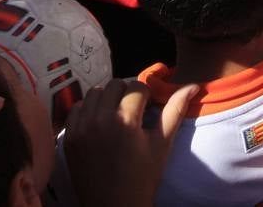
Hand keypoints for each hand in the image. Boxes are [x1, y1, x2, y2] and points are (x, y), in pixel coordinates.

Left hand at [63, 78, 197, 206]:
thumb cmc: (143, 177)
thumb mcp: (162, 144)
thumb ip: (175, 110)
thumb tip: (194, 86)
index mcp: (126, 120)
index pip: (137, 86)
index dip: (146, 95)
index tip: (147, 107)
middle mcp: (100, 120)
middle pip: (114, 85)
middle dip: (126, 93)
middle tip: (132, 109)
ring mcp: (81, 128)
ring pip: (93, 92)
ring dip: (106, 98)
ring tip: (115, 113)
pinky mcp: (68, 137)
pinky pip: (77, 108)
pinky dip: (88, 109)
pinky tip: (98, 122)